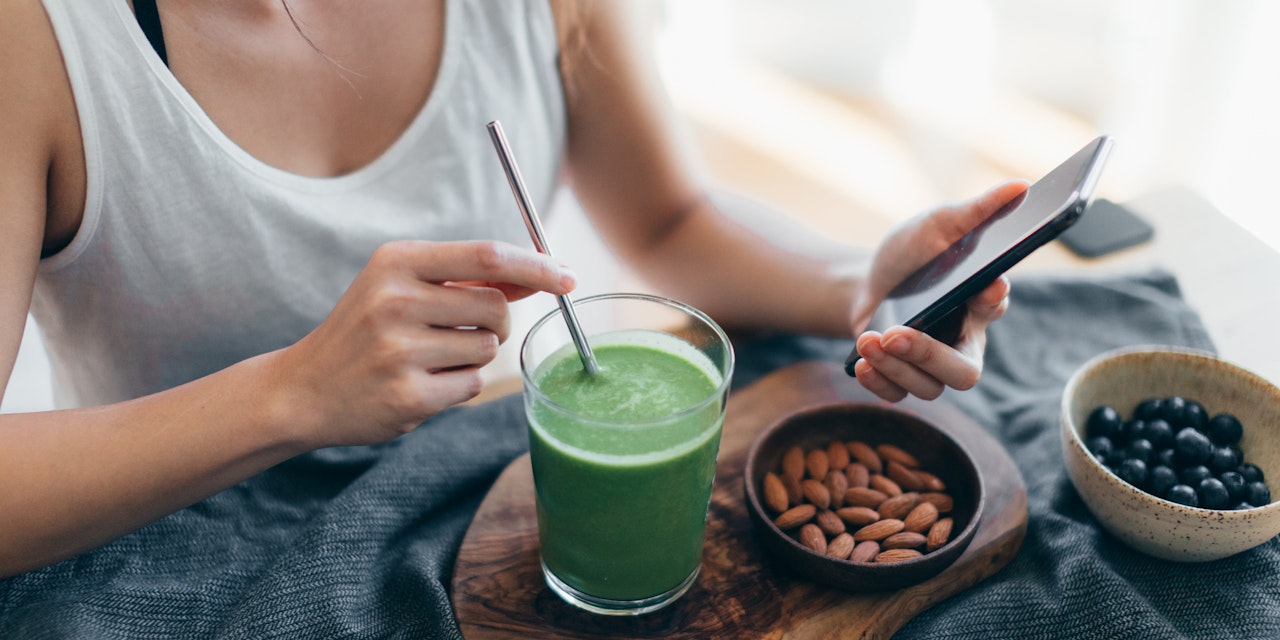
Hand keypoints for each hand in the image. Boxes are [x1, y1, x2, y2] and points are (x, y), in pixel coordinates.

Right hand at [271, 240, 574, 446]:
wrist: (303, 388)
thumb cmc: (366, 331)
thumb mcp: (403, 286)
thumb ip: (470, 278)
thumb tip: (543, 271)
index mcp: (396, 261)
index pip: (487, 256)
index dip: (536, 266)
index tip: (568, 277)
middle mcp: (395, 300)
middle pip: (495, 307)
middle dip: (497, 322)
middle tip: (462, 331)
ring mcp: (399, 350)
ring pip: (487, 349)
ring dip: (472, 357)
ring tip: (427, 358)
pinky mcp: (407, 395)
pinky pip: (472, 386)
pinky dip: (458, 387)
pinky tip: (419, 384)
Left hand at [849, 181, 1027, 401]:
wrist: (867, 281)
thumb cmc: (913, 254)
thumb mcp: (938, 225)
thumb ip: (978, 211)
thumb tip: (1020, 186)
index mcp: (980, 303)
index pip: (995, 307)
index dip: (992, 301)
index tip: (985, 287)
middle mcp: (962, 340)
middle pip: (964, 371)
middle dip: (929, 356)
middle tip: (897, 333)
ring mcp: (932, 366)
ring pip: (929, 388)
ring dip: (895, 366)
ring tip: (868, 340)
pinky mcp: (902, 378)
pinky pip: (898, 396)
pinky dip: (879, 383)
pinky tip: (862, 364)